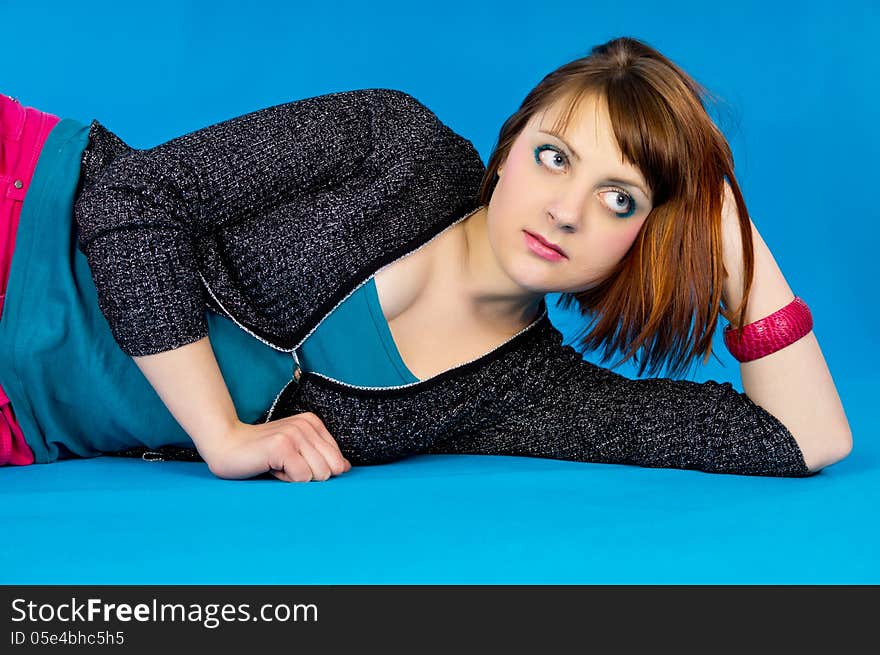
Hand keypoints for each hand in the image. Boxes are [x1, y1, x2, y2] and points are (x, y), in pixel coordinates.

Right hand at [201, 412, 351, 481]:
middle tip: (285, 467)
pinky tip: (271, 467)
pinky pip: (302, 478)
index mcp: (313, 423)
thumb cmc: (261, 454)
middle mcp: (306, 424)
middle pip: (331, 469)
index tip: (293, 463)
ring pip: (319, 475)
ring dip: (296, 479)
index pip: (338, 461)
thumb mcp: (296, 452)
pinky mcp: (282, 446)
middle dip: (309, 477)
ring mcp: (295, 434)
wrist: (225, 446)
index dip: (315, 471)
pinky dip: (286, 480)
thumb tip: (346, 468)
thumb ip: (321, 456)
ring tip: (278, 466)